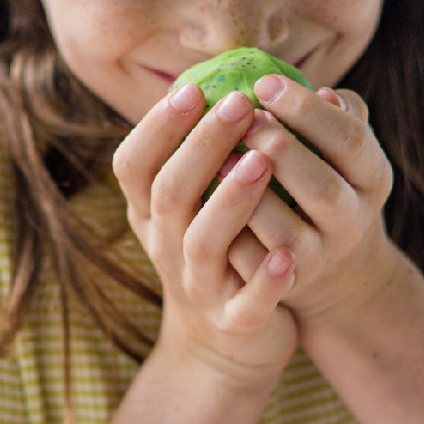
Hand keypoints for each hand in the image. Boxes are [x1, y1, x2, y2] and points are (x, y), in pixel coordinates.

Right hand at [112, 84, 298, 385]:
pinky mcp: (233, 323)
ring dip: (231, 199)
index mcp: (151, 213)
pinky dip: (266, 281)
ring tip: (262, 161)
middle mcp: (165, 247)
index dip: (156, 127)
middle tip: (239, 103)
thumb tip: (221, 79)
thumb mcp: (193, 204)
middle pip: (170, 193)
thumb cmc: (218, 250)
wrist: (224, 344)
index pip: (133, 164)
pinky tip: (289, 257)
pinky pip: (246, 304)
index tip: (191, 87)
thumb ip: (199, 155)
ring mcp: (197, 288)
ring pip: (204, 243)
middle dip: (202, 145)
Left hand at [225, 76, 403, 330]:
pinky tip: (204, 206)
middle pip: (322, 188)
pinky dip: (231, 238)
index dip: (307, 110)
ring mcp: (319, 260)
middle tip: (240, 118)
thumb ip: (330, 115)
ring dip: (248, 196)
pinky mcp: (284, 290)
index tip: (264, 84)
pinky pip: (252, 267)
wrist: (330, 268)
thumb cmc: (321, 183)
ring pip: (285, 234)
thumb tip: (317, 89)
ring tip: (217, 160)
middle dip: (279, 149)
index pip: (349, 139)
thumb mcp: (340, 150)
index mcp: (372, 177)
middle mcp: (352, 222)